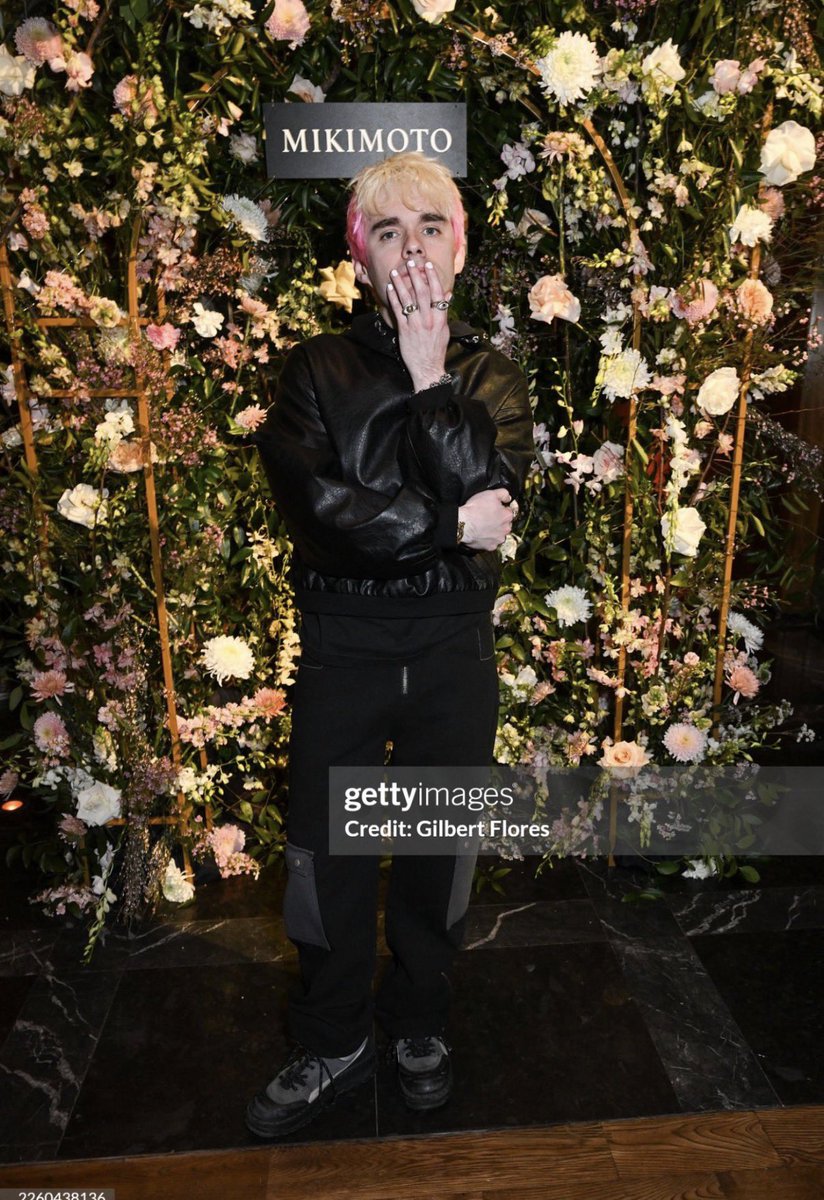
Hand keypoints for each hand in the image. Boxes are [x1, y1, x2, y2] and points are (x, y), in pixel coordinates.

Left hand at [386, 259, 450, 391]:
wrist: (428, 368)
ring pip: (408, 300)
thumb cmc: (436, 349)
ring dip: (401, 284)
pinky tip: (390, 289)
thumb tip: (447, 293)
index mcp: (440, 319)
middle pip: (422, 293)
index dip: (432, 278)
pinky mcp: (405, 331)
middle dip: (415, 276)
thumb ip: (444, 311)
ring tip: (395, 272)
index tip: (428, 265)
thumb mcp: (444, 330)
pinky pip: (398, 311)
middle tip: (410, 263)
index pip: (437, 293)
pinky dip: (394, 299)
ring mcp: (416, 325)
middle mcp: (429, 320)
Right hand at [459, 489, 514, 550]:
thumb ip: (503, 494)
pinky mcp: (490, 546)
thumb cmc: (475, 509)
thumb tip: (508, 497)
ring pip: (499, 534)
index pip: (509, 511)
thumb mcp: (490, 493)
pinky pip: (491, 543)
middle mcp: (506, 529)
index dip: (501, 509)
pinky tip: (481, 533)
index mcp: (507, 516)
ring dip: (494, 531)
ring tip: (483, 526)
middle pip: (505, 524)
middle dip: (499, 521)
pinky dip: (487, 539)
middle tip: (487, 517)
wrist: (463, 524)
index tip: (493, 509)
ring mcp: (498, 539)